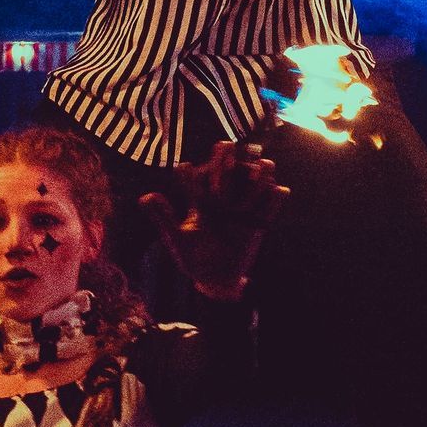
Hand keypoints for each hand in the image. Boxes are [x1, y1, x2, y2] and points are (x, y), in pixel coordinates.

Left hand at [139, 139, 288, 300]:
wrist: (216, 280)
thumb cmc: (194, 259)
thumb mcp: (177, 239)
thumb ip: (164, 217)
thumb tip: (146, 196)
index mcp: (203, 203)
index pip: (200, 181)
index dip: (198, 171)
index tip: (188, 165)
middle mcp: (223, 202)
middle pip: (227, 176)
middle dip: (228, 162)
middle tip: (227, 147)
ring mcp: (242, 212)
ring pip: (252, 188)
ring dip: (259, 176)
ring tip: (264, 165)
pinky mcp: (257, 225)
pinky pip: (269, 210)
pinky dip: (275, 200)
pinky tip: (280, 190)